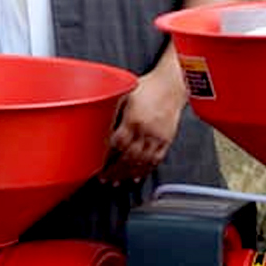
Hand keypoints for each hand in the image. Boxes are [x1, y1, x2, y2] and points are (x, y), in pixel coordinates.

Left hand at [102, 67, 184, 183]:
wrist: (172, 84)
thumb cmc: (147, 86)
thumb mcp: (125, 93)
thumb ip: (112, 108)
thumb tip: (93, 119)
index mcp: (133, 119)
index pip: (115, 144)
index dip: (104, 156)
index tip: (94, 164)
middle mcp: (146, 130)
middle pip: (127, 157)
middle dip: (114, 171)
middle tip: (103, 179)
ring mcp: (158, 136)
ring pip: (141, 161)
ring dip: (127, 174)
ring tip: (117, 182)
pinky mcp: (167, 139)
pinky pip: (156, 159)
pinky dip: (145, 170)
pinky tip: (137, 176)